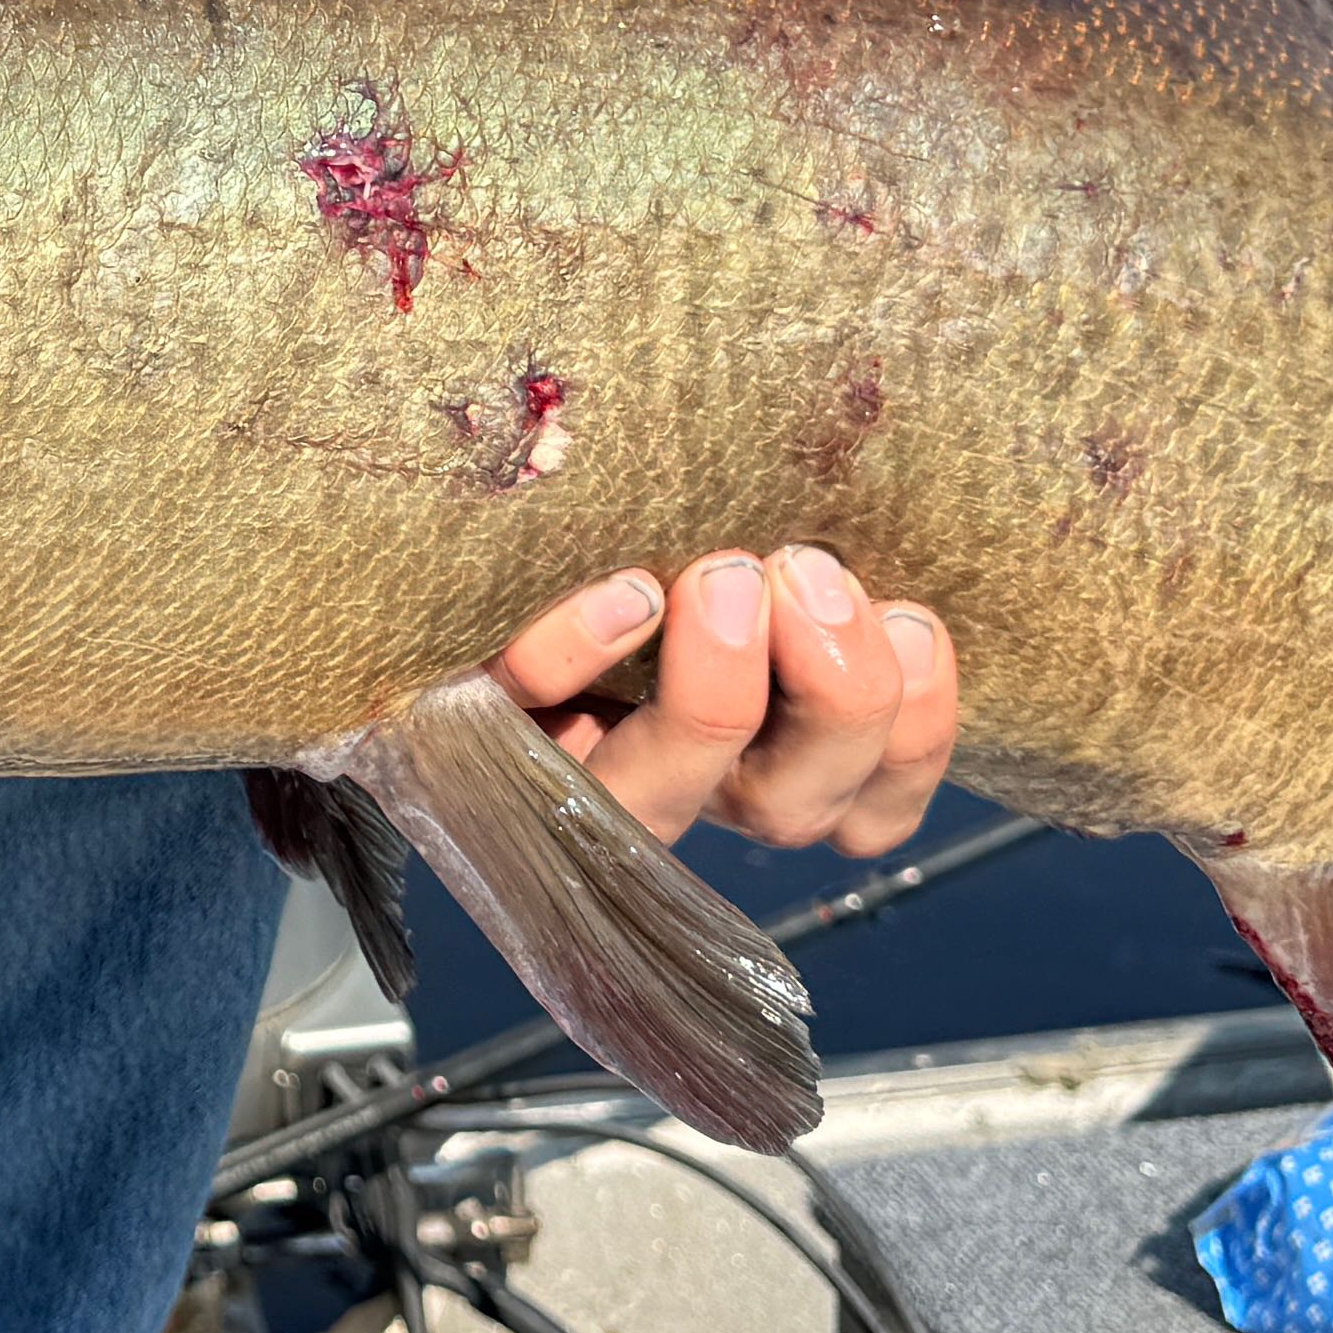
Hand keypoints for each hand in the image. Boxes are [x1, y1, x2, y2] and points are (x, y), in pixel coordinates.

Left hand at [493, 548, 956, 857]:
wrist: (418, 568)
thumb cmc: (606, 527)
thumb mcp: (720, 536)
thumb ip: (790, 556)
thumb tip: (847, 523)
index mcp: (751, 745)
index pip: (866, 801)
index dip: (914, 734)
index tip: (914, 619)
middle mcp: (672, 780)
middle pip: (789, 808)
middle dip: (837, 697)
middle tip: (807, 576)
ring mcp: (564, 776)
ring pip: (661, 804)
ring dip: (717, 697)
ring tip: (721, 581)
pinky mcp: (464, 738)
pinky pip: (514, 732)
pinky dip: (573, 658)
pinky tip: (616, 595)